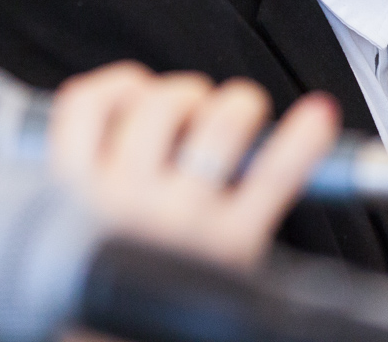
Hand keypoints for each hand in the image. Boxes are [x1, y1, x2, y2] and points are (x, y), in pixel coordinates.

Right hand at [45, 63, 340, 267]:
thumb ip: (86, 180)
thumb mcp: (71, 238)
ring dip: (235, 105)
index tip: (136, 89)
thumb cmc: (107, 301)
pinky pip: (276, 174)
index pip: (83, 106)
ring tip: (240, 114)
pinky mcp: (233, 242)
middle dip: (184, 94)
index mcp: (72, 198)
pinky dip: (303, 139)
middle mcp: (126, 202)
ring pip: (218, 124)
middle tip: (195, 111)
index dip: (118, 87)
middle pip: (160, 105)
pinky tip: (316, 118)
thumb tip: (131, 113)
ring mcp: (183, 220)